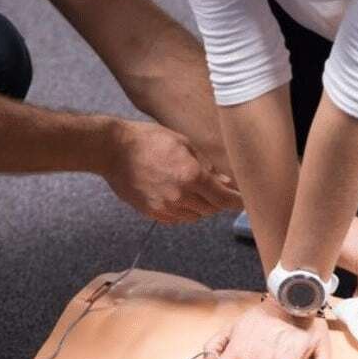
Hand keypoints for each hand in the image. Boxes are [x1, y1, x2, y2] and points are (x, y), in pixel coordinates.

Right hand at [103, 120, 241, 223]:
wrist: (113, 151)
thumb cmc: (148, 140)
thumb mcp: (183, 143)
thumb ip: (205, 165)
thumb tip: (223, 181)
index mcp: (192, 176)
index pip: (224, 199)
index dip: (237, 202)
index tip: (244, 202)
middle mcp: (181, 196)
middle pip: (211, 209)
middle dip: (217, 201)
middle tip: (217, 189)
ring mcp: (165, 207)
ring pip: (195, 216)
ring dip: (201, 206)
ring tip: (193, 189)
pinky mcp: (152, 213)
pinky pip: (177, 219)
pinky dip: (184, 211)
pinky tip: (178, 196)